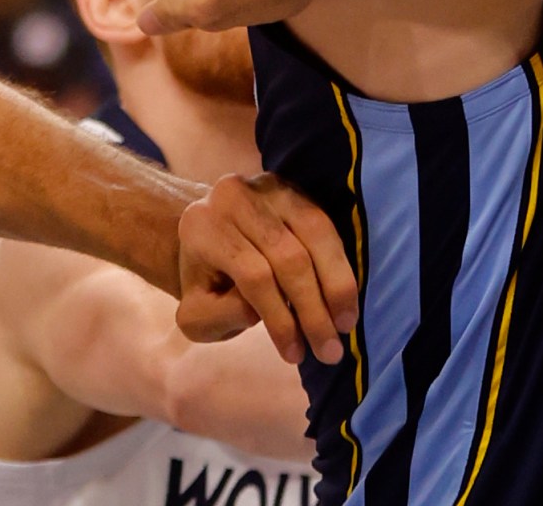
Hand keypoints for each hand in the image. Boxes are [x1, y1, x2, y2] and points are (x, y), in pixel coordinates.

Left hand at [176, 171, 359, 365]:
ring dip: (336, 286)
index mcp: (202, 226)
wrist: (211, 238)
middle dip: (313, 309)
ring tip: (345, 326)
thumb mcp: (197, 314)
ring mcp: (268, 187)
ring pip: (315, 236)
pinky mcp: (295, 190)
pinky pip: (327, 225)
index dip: (280, 318)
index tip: (296, 355)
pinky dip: (339, 265)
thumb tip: (259, 312)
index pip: (253, 276)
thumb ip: (219, 316)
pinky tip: (345, 298)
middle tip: (329, 350)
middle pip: (288, 256)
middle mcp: (234, 197)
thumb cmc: (205, 284)